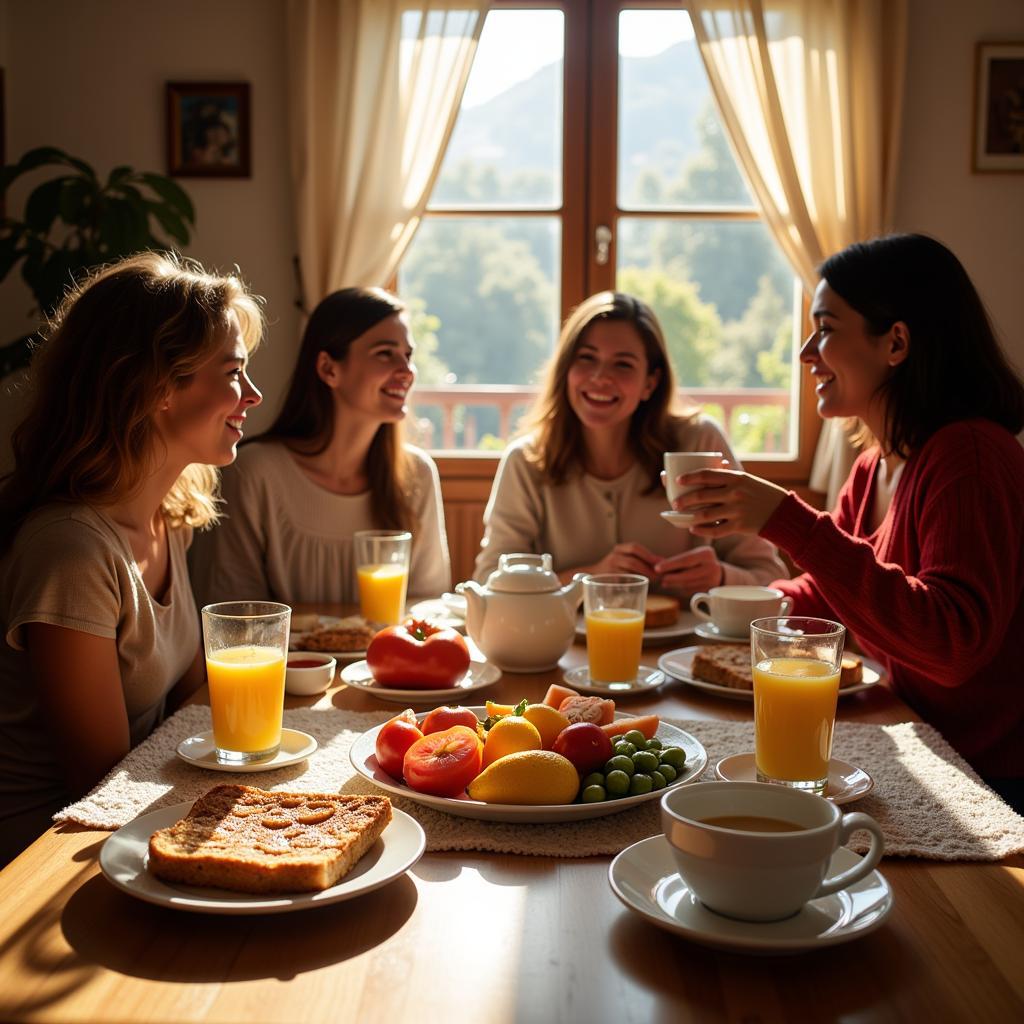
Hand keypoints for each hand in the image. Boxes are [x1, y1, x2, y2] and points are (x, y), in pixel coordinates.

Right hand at [587, 542, 660, 578]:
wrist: (592, 576)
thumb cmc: (614, 569)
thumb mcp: (624, 560)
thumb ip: (640, 560)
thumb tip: (662, 562)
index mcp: (619, 549)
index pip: (635, 547)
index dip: (649, 554)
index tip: (661, 562)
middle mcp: (614, 556)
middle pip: (633, 559)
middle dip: (648, 567)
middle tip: (659, 574)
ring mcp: (609, 568)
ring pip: (629, 570)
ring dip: (644, 574)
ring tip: (655, 579)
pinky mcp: (608, 579)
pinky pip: (624, 580)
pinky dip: (635, 581)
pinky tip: (643, 584)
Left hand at [652, 546, 722, 595]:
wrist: (720, 574)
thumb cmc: (700, 562)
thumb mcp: (694, 556)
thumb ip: (678, 560)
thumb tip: (655, 563)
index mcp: (706, 554)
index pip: (685, 560)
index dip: (670, 564)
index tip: (657, 568)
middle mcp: (712, 566)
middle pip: (686, 574)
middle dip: (671, 578)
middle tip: (661, 579)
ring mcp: (712, 580)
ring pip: (688, 584)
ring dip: (674, 584)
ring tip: (665, 582)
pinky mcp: (710, 591)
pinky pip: (691, 591)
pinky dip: (682, 589)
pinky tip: (678, 586)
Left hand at [673, 469, 789, 537]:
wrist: (783, 513)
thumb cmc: (763, 494)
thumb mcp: (747, 480)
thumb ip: (729, 477)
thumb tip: (709, 471)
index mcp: (736, 478)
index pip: (707, 475)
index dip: (690, 477)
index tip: (678, 480)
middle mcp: (735, 492)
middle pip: (702, 495)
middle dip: (685, 499)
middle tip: (675, 502)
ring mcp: (737, 510)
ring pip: (705, 514)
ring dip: (690, 516)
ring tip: (683, 516)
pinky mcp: (739, 526)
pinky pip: (715, 529)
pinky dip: (701, 530)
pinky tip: (694, 529)